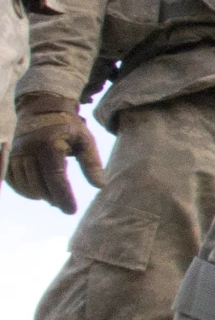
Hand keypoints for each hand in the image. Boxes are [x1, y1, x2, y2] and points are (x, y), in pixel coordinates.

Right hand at [5, 92, 103, 212]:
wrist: (41, 108)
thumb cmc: (67, 126)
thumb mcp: (85, 140)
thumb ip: (92, 163)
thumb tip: (100, 186)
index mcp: (50, 146)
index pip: (56, 178)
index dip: (63, 197)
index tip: (71, 211)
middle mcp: (29, 151)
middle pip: (39, 186)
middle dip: (53, 198)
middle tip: (64, 203)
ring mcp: (16, 154)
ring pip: (25, 185)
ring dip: (40, 195)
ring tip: (53, 197)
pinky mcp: (9, 156)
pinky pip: (12, 181)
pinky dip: (24, 190)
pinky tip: (37, 192)